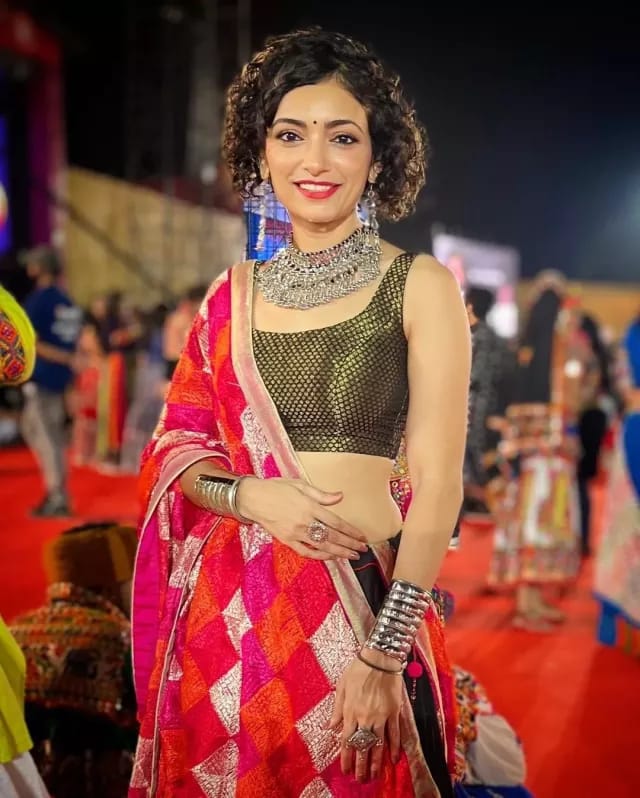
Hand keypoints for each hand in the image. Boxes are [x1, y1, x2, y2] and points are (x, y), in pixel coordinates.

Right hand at [236, 477, 367, 560]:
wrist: (253, 498)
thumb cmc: (276, 488)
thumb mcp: (300, 485)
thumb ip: (321, 494)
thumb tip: (339, 496)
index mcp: (309, 506)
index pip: (336, 522)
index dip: (351, 531)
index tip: (362, 536)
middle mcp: (305, 521)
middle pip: (333, 536)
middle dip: (350, 544)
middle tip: (362, 549)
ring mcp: (296, 533)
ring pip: (322, 546)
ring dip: (339, 552)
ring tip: (352, 556)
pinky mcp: (287, 540)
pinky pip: (306, 552)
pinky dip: (320, 556)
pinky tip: (330, 557)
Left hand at [328, 652, 403, 782]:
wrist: (379, 658)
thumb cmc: (358, 669)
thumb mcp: (342, 686)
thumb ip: (337, 709)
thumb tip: (330, 727)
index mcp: (350, 712)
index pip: (347, 741)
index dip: (346, 758)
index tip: (345, 770)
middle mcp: (364, 717)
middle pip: (362, 747)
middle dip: (361, 765)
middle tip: (361, 779)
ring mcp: (380, 716)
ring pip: (378, 745)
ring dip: (377, 762)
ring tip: (375, 776)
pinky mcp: (394, 712)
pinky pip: (394, 734)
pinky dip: (394, 748)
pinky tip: (393, 759)